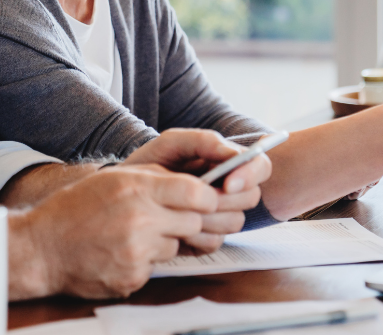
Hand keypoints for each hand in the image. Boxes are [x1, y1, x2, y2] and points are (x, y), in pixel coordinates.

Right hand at [14, 164, 216, 298]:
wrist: (41, 249)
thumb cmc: (75, 209)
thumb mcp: (114, 178)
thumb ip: (155, 178)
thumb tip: (196, 184)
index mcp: (136, 188)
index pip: (197, 194)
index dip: (207, 198)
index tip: (204, 200)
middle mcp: (139, 219)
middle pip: (194, 222)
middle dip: (186, 220)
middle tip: (164, 218)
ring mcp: (136, 252)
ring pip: (176, 246)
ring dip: (163, 241)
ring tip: (132, 235)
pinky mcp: (132, 277)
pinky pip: (156, 268)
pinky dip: (144, 261)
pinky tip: (120, 253)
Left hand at [124, 129, 270, 252]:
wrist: (121, 196)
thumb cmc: (149, 164)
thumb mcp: (171, 144)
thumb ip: (203, 141)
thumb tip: (232, 154)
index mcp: (226, 163)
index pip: (261, 166)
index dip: (250, 175)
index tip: (227, 183)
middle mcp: (228, 190)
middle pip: (251, 197)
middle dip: (226, 199)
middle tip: (199, 198)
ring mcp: (218, 215)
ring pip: (236, 222)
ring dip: (209, 218)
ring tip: (181, 210)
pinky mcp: (205, 238)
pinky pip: (215, 241)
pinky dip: (196, 236)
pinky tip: (176, 227)